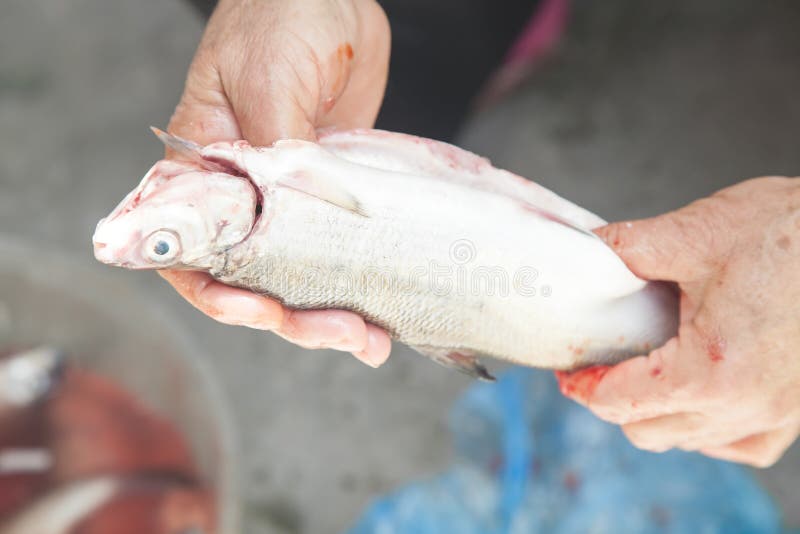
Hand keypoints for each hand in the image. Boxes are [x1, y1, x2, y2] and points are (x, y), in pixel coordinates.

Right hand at [161, 0, 391, 366]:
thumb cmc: (283, 14)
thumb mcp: (270, 78)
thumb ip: (275, 149)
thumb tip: (289, 214)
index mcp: (204, 168)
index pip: (193, 250)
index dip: (219, 294)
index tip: (261, 312)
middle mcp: (244, 194)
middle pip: (254, 279)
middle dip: (292, 317)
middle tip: (342, 334)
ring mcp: (293, 199)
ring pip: (301, 276)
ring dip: (330, 313)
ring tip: (370, 340)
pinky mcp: (335, 194)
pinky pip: (341, 250)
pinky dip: (358, 284)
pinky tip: (384, 310)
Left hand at [557, 177, 799, 466]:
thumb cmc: (794, 232)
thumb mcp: (698, 232)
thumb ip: (630, 248)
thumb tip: (590, 252)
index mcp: (711, 368)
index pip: (620, 402)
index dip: (584, 387)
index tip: (570, 373)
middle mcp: (744, 404)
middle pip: (646, 431)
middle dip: (613, 401)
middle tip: (600, 366)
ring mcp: (776, 413)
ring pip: (688, 441)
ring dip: (655, 415)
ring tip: (642, 375)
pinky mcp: (797, 409)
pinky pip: (738, 444)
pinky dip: (706, 429)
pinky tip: (697, 396)